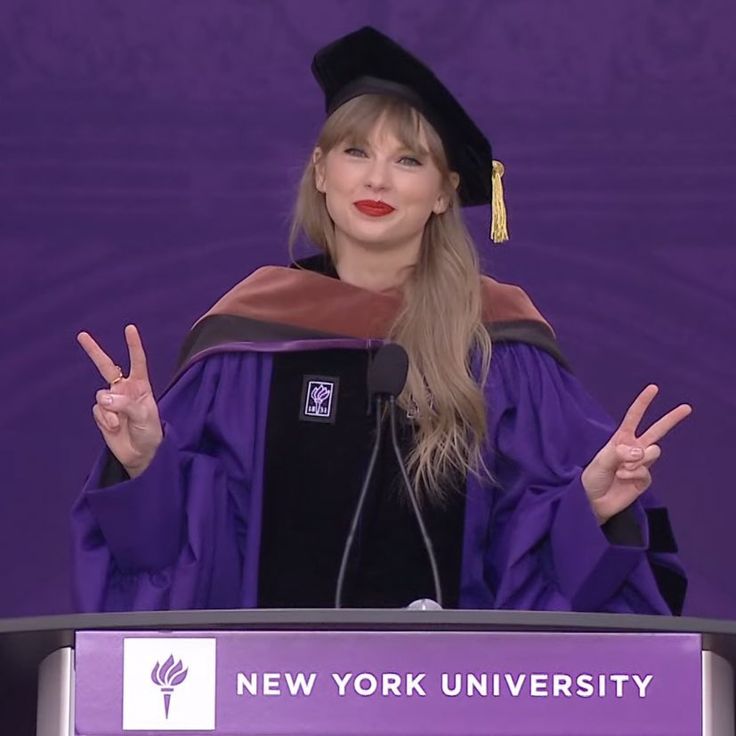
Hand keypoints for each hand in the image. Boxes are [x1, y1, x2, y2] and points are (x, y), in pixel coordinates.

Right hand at [77, 324, 162, 477]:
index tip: (129, 328)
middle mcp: (125, 390)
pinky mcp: (103, 414)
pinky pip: (98, 410)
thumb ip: (126, 404)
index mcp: (141, 386)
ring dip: (109, 410)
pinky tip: (114, 428)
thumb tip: (105, 398)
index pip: (137, 361)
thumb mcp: (144, 417)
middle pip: (107, 366)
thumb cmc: (150, 433)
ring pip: (101, 396)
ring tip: (119, 424)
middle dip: (94, 351)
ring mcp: (112, 401)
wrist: (142, 454)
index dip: (133, 345)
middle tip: (81, 335)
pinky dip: (104, 420)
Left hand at [581, 385, 691, 524]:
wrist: (592, 502)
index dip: (643, 403)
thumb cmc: (592, 479)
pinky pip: (647, 472)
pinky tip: (623, 479)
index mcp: (620, 439)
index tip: (653, 388)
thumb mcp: (600, 461)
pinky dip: (635, 474)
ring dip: (638, 460)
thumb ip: (619, 453)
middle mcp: (633, 449)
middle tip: (687, 407)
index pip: (634, 417)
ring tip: (622, 470)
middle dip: (671, 419)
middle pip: (657, 431)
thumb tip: (640, 451)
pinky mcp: (644, 479)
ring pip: (653, 452)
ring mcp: (640, 464)